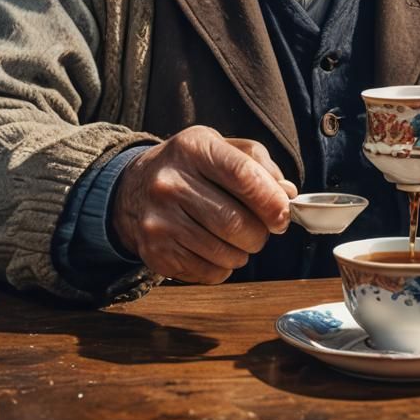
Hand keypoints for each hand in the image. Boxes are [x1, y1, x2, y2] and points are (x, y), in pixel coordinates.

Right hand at [112, 127, 297, 283]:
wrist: (133, 189)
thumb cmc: (189, 166)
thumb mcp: (219, 146)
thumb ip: (257, 163)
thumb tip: (286, 193)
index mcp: (193, 149)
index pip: (242, 174)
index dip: (270, 199)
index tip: (283, 214)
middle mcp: (171, 183)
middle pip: (234, 221)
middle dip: (260, 232)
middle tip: (263, 230)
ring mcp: (160, 220)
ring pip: (224, 252)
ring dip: (244, 252)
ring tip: (240, 240)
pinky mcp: (156, 253)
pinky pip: (208, 273)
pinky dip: (224, 268)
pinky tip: (217, 251)